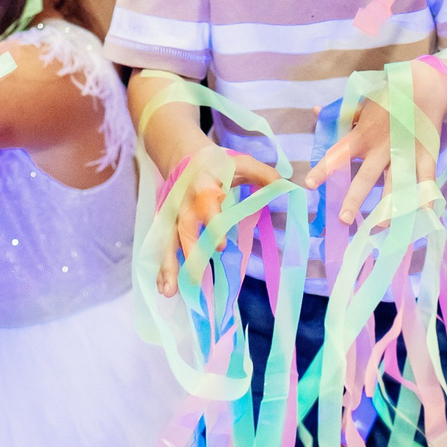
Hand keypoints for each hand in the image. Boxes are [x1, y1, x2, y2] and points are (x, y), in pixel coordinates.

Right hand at [158, 147, 282, 294]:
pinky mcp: (166, 224)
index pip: (207, 205)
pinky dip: (162, 268)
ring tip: (170, 292)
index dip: (212, 223)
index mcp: (204, 185)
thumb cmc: (218, 164)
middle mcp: (185, 202)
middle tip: (195, 277)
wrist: (183, 155)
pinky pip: (163, 247)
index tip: (221, 246)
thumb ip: (262, 174)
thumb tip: (283, 185)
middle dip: (188, 252)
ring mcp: (172, 214)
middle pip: (183, 228)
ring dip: (168, 266)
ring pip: (167, 241)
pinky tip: (165, 289)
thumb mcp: (241, 162)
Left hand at [309, 65, 446, 227]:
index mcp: (363, 134)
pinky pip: (426, 177)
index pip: (338, 153)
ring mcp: (405, 151)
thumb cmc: (389, 96)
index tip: (309, 183)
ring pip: (396, 182)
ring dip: (389, 205)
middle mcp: (382, 146)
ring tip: (381, 226)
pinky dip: (427, 194)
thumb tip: (316, 111)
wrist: (425, 85)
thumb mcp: (363, 102)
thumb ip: (342, 114)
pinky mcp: (425, 153)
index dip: (324, 169)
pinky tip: (425, 212)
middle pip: (366, 176)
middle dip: (354, 198)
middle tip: (343, 218)